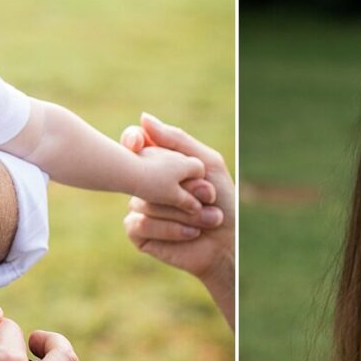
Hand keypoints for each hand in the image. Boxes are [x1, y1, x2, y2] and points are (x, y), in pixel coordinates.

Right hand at [121, 115, 233, 328]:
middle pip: (142, 173)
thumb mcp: (206, 163)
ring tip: (207, 217)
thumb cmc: (222, 200)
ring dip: (181, 210)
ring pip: (142, 200)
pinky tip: (191, 232)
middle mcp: (146, 183)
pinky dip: (170, 229)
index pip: (135, 143)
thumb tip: (143, 118)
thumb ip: (177, 140)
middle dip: (180, 185)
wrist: (229, 241)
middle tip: (208, 195)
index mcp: (160, 162)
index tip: (137, 144)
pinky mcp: (140, 234)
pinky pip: (141, 223)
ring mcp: (140, 207)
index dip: (131, 139)